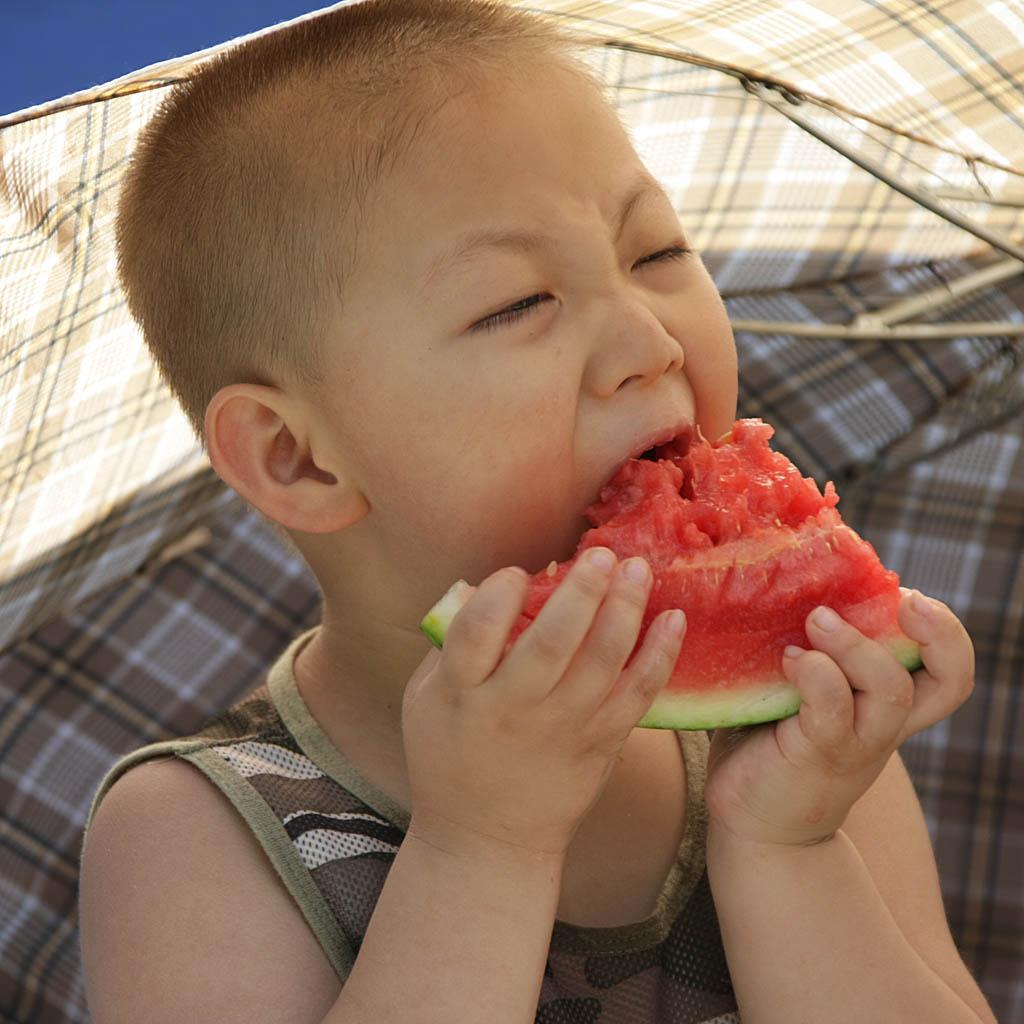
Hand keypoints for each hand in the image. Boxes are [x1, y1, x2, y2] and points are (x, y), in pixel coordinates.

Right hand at [402, 549, 685, 860]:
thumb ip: (450, 642)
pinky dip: (659, 657)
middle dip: (580, 593)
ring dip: (624, 611)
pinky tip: (674, 619)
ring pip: (602, 664)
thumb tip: (480, 584)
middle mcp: (514, 709)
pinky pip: (637, 696)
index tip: (516, 573)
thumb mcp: (427, 698)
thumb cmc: (450, 755)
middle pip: (550, 643)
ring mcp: (563, 728)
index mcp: (462, 693)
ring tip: (637, 570)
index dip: (499, 594)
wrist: (486, 838)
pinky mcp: (601, 744)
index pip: (477, 632)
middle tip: (599, 554)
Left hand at [704, 589, 974, 846]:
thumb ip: (807, 649)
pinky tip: (787, 660)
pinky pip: (830, 709)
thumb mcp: (800, 691)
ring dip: (855, 645)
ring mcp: (854, 742)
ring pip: (889, 690)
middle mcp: (882, 725)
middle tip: (900, 596)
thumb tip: (782, 577)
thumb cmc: (772, 742)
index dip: (947, 634)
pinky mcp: (815, 753)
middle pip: (946, 682)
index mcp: (887, 705)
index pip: (949, 673)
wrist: (756, 823)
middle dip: (935, 631)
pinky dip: (814, 675)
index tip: (911, 597)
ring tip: (817, 618)